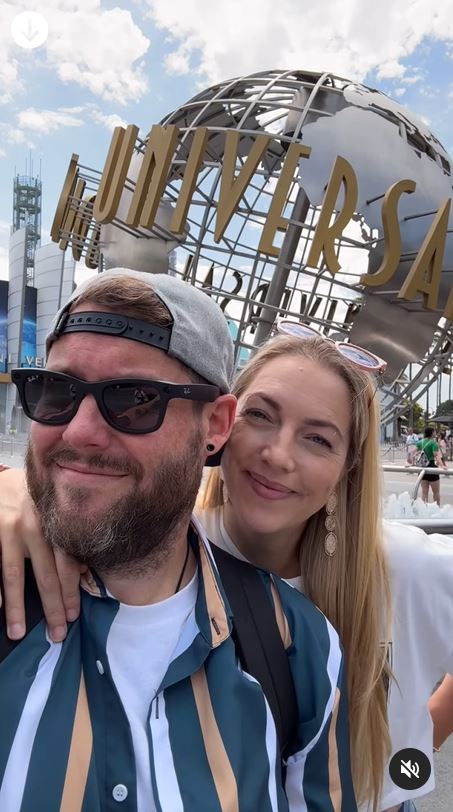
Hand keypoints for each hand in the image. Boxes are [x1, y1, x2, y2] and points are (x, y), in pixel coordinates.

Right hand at [0, 468, 83, 641]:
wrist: (4, 478)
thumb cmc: (35, 501)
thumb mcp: (54, 513)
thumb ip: (66, 540)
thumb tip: (85, 572)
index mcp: (56, 524)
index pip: (67, 563)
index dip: (70, 592)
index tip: (73, 617)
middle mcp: (36, 527)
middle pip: (45, 574)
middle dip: (52, 607)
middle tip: (56, 635)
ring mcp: (10, 529)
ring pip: (14, 574)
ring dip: (17, 606)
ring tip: (17, 632)